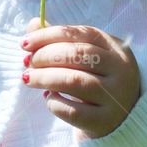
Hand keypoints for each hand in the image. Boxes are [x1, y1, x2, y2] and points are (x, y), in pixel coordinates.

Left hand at [21, 17, 140, 140]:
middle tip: (28, 62)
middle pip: (78, 55)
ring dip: (45, 77)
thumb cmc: (97, 81)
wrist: (121, 120)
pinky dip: (54, 102)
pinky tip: (48, 98)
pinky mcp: (104, 121)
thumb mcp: (87, 57)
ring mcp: (115, 97)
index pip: (81, 33)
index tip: (25, 42)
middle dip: (46, 55)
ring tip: (27, 78)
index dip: (50, 35)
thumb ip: (61, 40)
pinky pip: (73, 111)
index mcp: (116, 48)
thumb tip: (33, 25)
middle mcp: (121, 70)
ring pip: (74, 81)